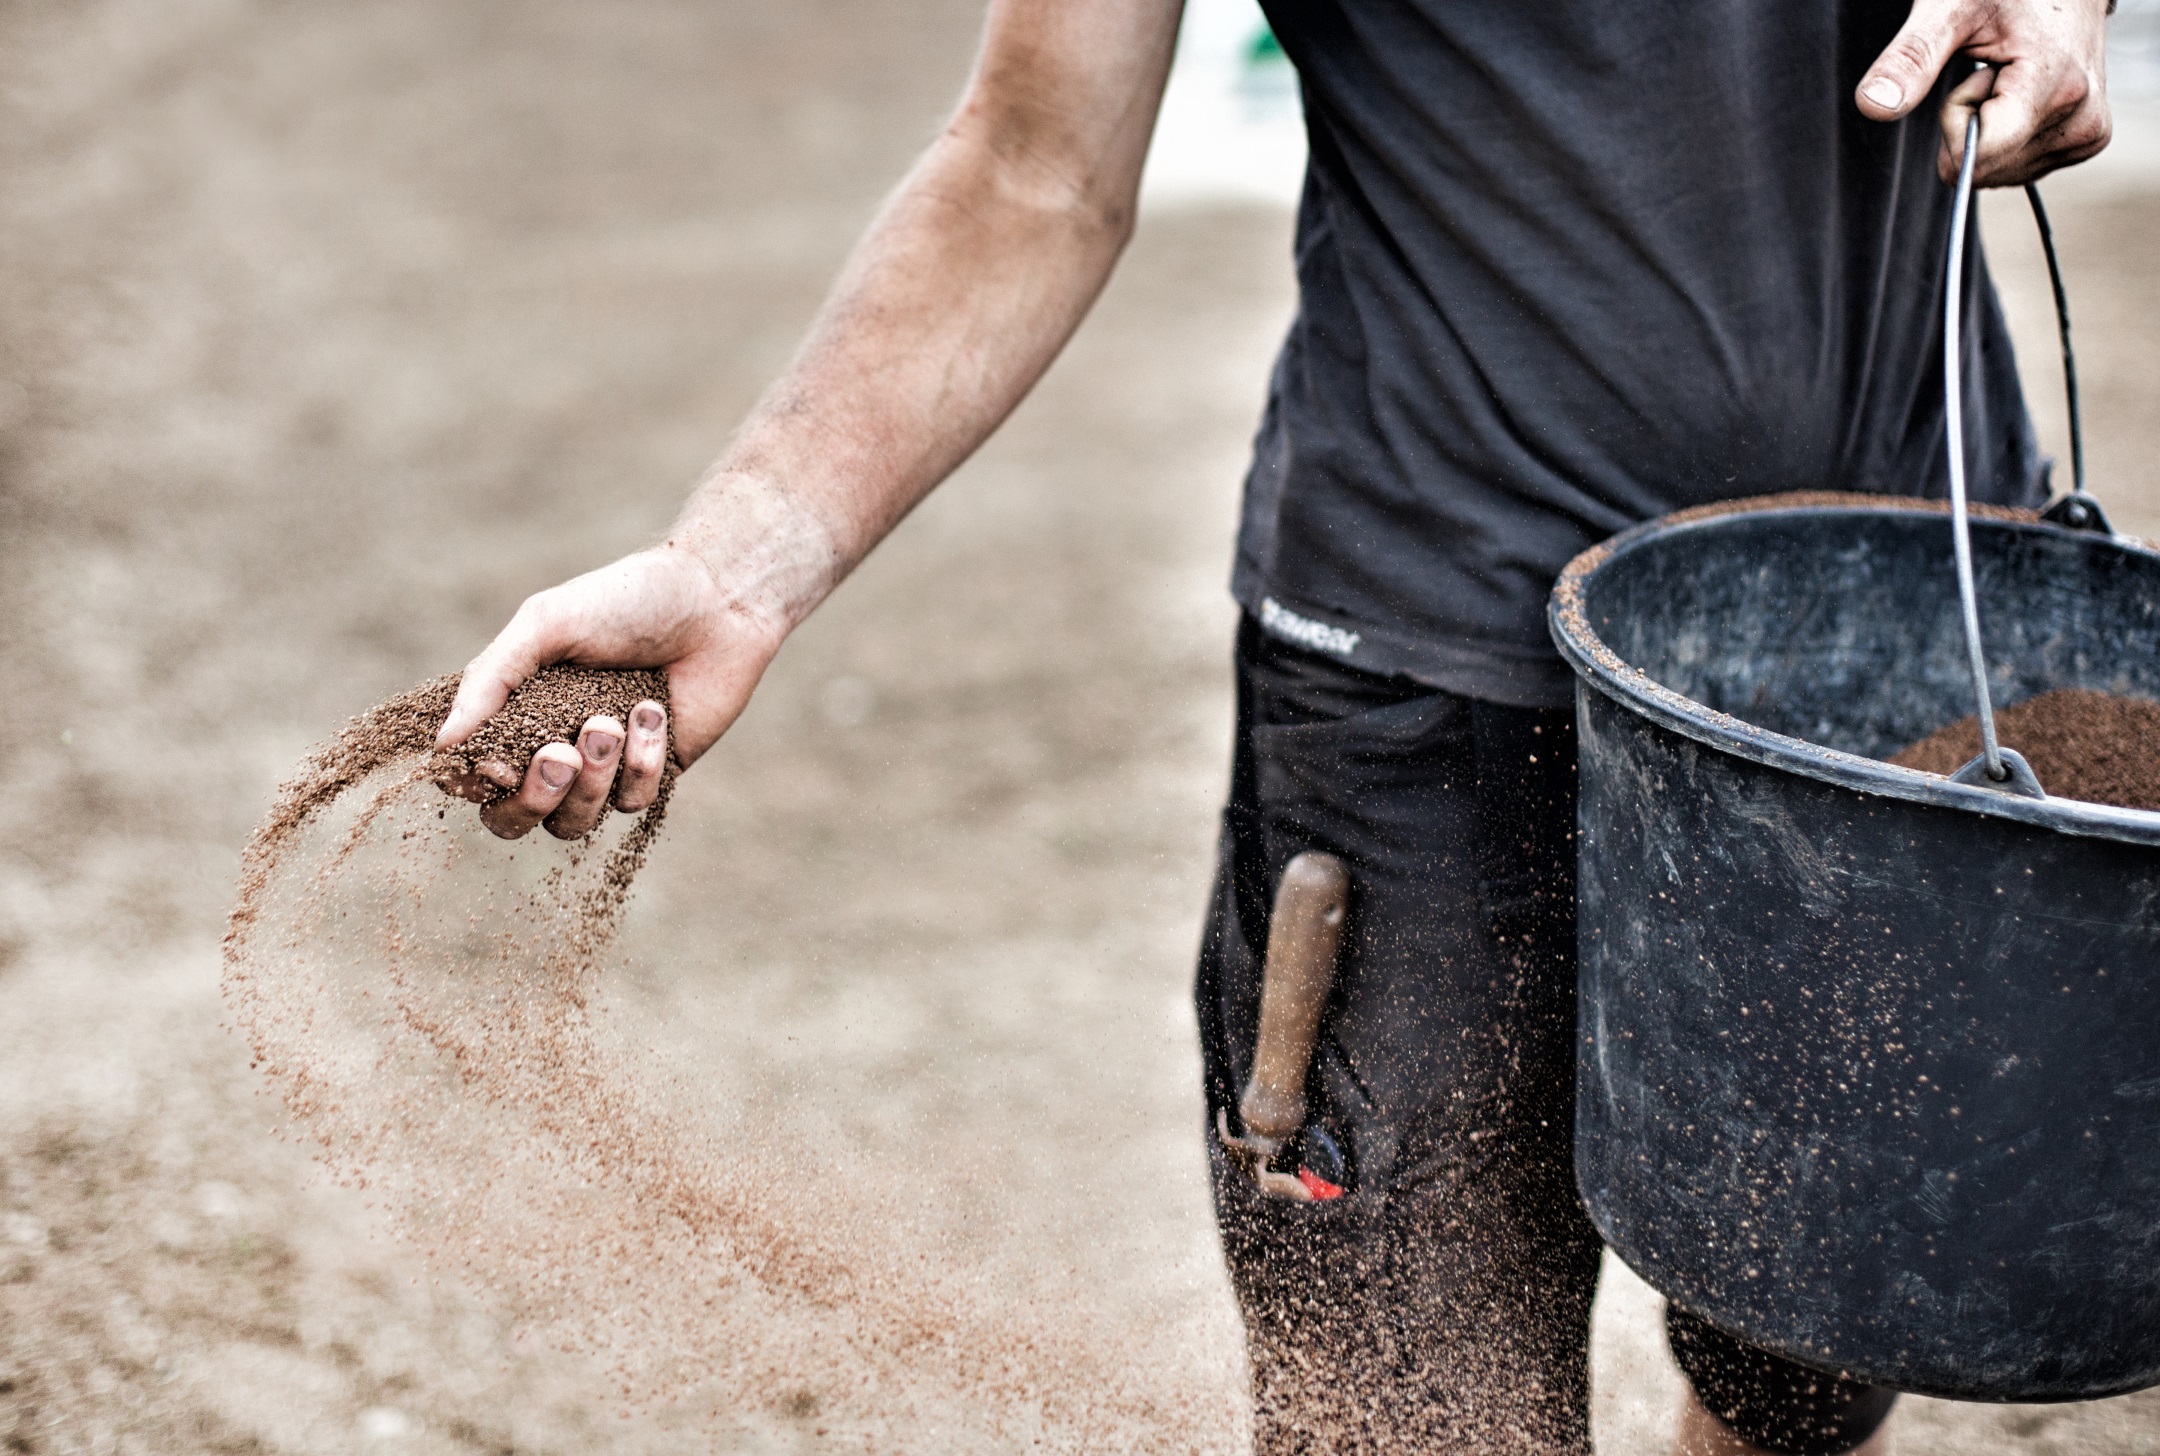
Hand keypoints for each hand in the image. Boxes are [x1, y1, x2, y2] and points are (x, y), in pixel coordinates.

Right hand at [434, 540, 790, 839]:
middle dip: (534, 798)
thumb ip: (491, 681)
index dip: (472, 785)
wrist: (713, 602)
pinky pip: (632, 801)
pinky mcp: (652, 775)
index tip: (496, 764)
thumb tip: (443, 745)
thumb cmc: (622, 602)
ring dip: (592, 778)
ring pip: (574, 823)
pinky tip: (654, 710)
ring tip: (611, 722)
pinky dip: (642, 760)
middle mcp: (550, 747)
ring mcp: (601, 769)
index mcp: (512, 712)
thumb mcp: (545, 625)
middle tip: (561, 755)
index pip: (469, 776)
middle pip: (513, 820)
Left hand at [1855, 0, 2111, 186]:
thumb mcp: (1949, 9)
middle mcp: (2082, 119)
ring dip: (1986, 129)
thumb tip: (1873, 106)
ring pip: (1995, 173)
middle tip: (1990, 70)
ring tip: (2009, 75)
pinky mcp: (2084, 142)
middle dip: (1968, 124)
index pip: (1976, 158)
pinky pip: (2015, 168)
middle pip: (1981, 169)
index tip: (1970, 77)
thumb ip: (1912, 58)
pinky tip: (2022, 92)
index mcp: (2057, 87)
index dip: (1954, 122)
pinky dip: (2006, 135)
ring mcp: (2087, 135)